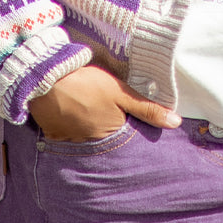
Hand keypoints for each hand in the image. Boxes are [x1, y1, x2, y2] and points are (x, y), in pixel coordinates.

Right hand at [29, 64, 181, 142]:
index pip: (125, 136)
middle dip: (107, 129)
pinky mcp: (54, 134)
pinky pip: (67, 135)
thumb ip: (147, 109)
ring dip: (88, 128)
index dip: (126, 125)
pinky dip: (70, 128)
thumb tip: (176, 123)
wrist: (46, 79)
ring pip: (86, 137)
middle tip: (101, 111)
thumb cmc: (86, 84)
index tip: (124, 116)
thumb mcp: (120, 92)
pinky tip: (70, 114)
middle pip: (106, 138)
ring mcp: (72, 140)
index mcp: (111, 133)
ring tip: (86, 111)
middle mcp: (93, 143)